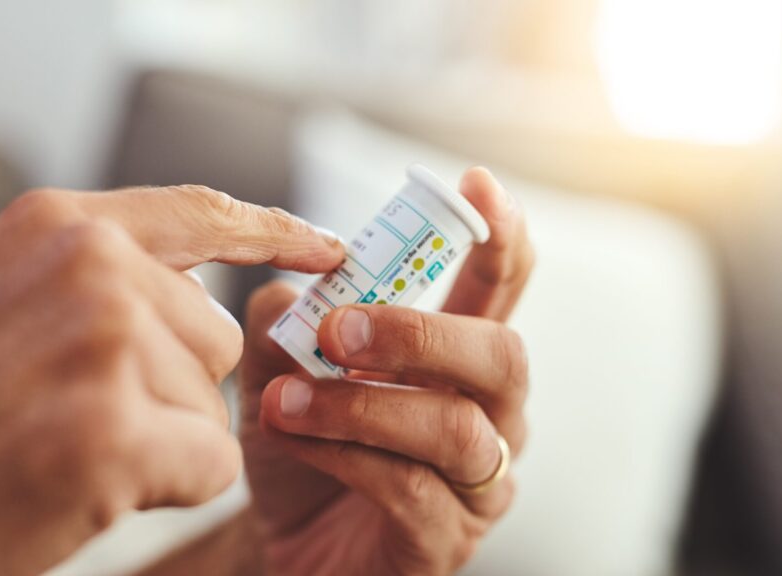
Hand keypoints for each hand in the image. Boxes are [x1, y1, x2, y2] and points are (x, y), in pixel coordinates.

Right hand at [0, 185, 343, 575]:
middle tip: (70, 414)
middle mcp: (92, 265)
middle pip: (214, 335)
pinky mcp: (117, 433)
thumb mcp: (2, 300)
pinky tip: (77, 485)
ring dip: (157, 439)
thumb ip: (99, 284)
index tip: (331, 249)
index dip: (275, 231)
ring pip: (213, 404)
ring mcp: (106, 342)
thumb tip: (196, 304)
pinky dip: (161, 487)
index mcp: (60, 224)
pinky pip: (209, 463)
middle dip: (169, 387)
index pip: (202, 213)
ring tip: (59, 446)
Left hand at [240, 168, 533, 574]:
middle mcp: (488, 416)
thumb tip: (294, 283)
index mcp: (459, 362)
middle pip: (503, 357)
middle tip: (342, 327)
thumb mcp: (283, 369)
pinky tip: (296, 437)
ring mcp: (476, 484)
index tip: (475, 185)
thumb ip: (289, 318)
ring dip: (364, 402)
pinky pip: (413, 490)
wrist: (278, 545)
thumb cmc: (301, 447)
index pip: (501, 289)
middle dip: (422, 332)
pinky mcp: (444, 541)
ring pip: (455, 428)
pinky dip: (347, 455)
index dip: (500, 235)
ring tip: (288, 395)